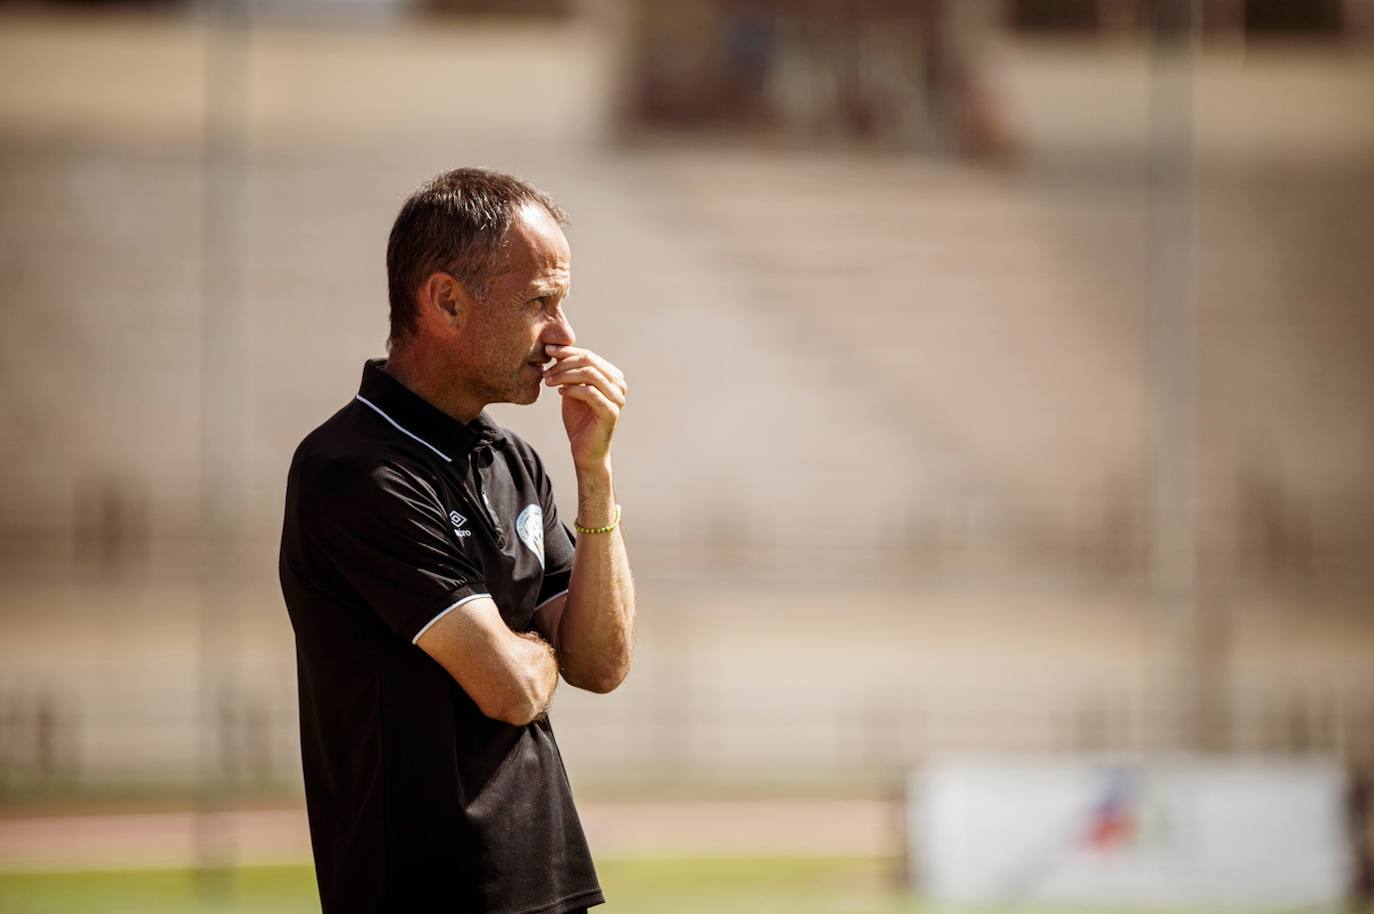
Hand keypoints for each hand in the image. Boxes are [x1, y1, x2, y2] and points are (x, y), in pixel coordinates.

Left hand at [542, 345, 626, 470]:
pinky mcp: (611, 411)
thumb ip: (569, 372)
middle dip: (563, 363)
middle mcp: (619, 384)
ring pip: (589, 374)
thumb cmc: (579, 420)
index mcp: (612, 376)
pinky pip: (589, 392)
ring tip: (549, 381)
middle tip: (545, 370)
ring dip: (565, 375)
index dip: (567, 351)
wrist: (585, 451)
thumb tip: (556, 349)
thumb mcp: (572, 390)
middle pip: (589, 361)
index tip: (547, 350)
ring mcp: (617, 398)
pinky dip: (572, 390)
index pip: (589, 355)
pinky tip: (560, 393)